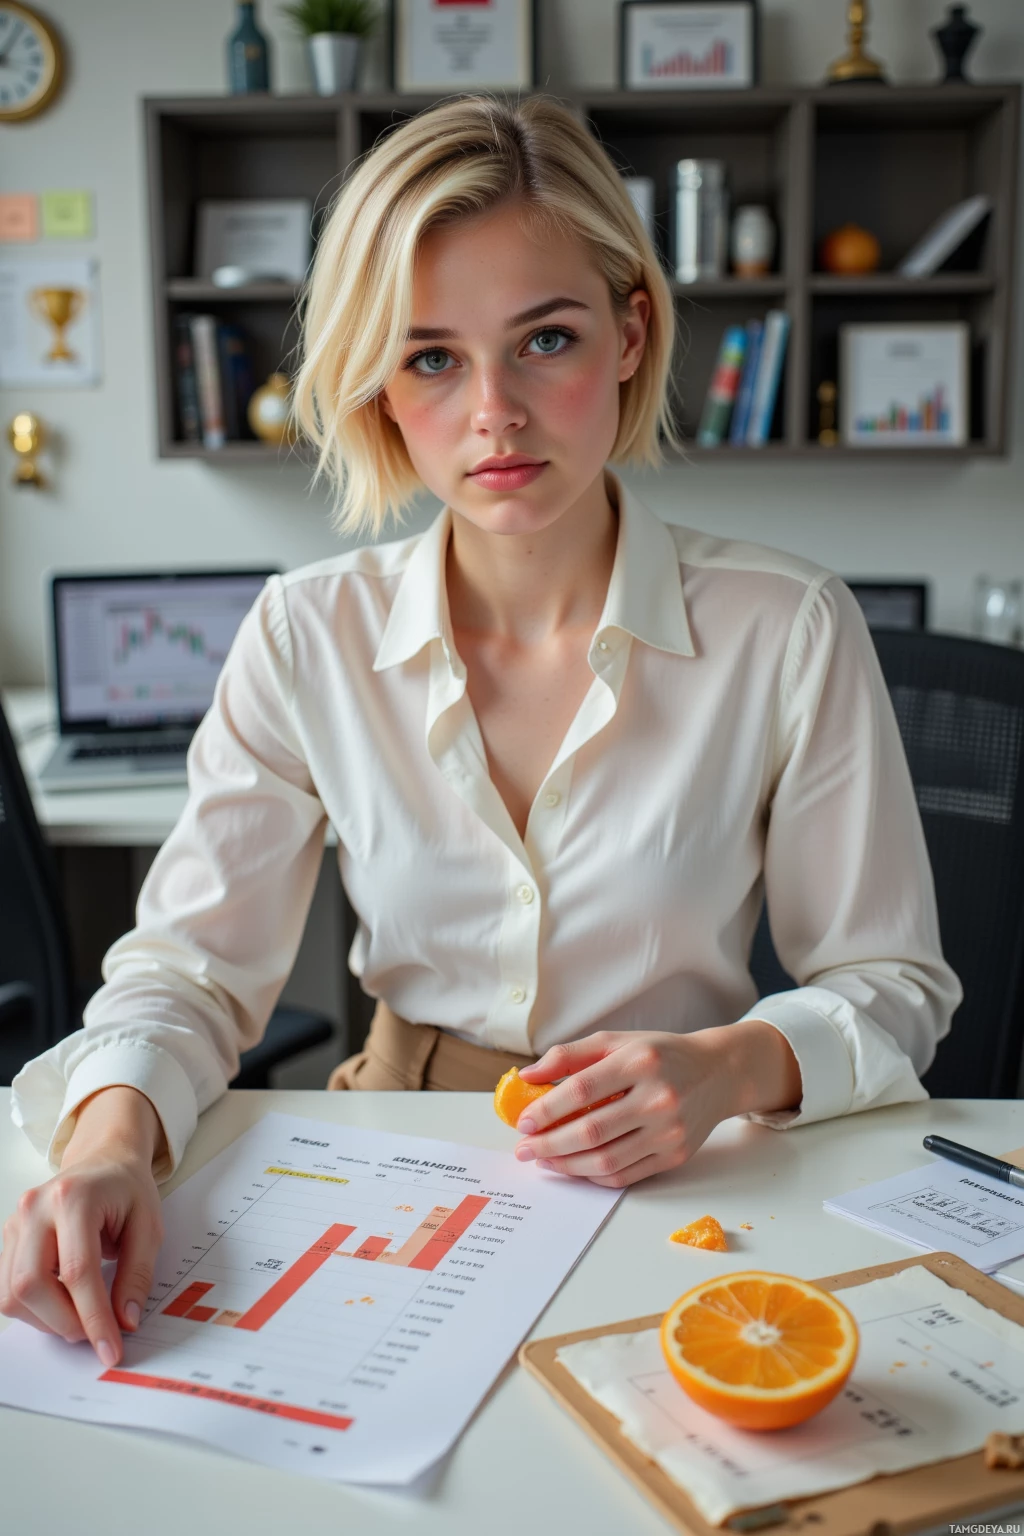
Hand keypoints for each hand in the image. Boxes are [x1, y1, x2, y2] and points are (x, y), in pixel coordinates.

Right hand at [0, 1087, 164, 1367]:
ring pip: (12, 1292)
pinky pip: (7, 1288)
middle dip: (65, 1322)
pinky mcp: (8, 1238)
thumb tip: (125, 1322)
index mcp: (74, 1197)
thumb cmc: (127, 1190)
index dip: (94, 1317)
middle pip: (32, 1284)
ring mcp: (16, 1222)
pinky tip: (63, 1303)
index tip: (110, 1349)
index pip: (78, 1271)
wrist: (104, 1160)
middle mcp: (36, 1208)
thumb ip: (138, 1275)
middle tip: (97, 1333)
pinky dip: (34, 1309)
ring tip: (82, 1315)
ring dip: (47, 1319)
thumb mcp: (149, 1227)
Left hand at [512, 1021, 800, 1187]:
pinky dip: (594, 1175)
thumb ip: (570, 1055)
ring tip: (544, 1160)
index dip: (548, 1108)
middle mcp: (658, 1098)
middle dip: (549, 1144)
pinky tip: (574, 1167)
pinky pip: (626, 1175)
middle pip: (592, 1130)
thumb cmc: (660, 1055)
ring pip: (607, 1160)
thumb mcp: (616, 1041)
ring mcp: (670, 1131)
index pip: (584, 1089)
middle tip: (524, 1149)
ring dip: (567, 1165)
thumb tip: (528, 1076)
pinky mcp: (675, 1156)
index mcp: (641, 1061)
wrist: (718, 1073)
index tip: (524, 1121)